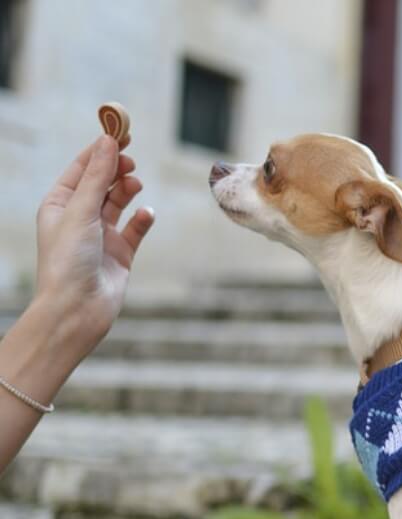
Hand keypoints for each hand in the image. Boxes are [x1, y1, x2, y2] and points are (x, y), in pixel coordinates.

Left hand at [33, 135, 154, 351]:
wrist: (77, 309)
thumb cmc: (68, 260)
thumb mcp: (81, 211)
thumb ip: (98, 176)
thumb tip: (108, 142)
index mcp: (59, 205)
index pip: (81, 169)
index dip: (100, 150)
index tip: (120, 133)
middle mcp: (79, 218)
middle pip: (102, 182)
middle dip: (116, 169)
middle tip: (131, 159)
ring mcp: (101, 236)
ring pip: (119, 203)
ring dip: (128, 191)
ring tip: (135, 185)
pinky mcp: (121, 254)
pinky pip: (136, 229)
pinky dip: (142, 219)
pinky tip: (147, 215)